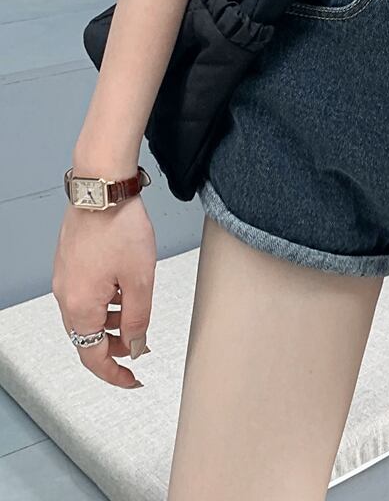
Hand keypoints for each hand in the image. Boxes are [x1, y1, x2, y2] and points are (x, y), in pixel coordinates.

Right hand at [52, 195, 155, 388]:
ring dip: (113, 321)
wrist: (103, 191)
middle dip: (116, 346)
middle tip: (141, 345)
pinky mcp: (70, 263)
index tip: (132, 380)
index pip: (93, 357)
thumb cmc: (120, 228)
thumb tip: (135, 347)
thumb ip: (138, 320)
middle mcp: (66, 295)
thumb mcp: (140, 280)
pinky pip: (86, 294)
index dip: (115, 373)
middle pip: (89, 336)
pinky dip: (106, 301)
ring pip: (88, 314)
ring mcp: (65, 278)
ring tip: (138, 310)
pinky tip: (125, 287)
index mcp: (80, 307)